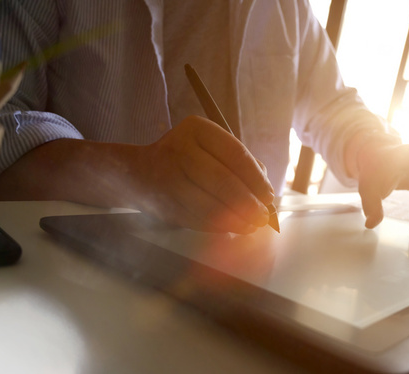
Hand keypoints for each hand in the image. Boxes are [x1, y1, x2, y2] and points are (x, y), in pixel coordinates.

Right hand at [133, 115, 274, 233]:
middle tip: (263, 216)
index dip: (257, 179)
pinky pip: (200, 221)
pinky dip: (220, 228)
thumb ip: (241, 163)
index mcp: (197, 129)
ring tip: (252, 225)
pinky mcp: (165, 205)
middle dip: (249, 203)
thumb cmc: (187, 158)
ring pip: (211, 206)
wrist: (139, 173)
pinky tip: (234, 228)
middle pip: (224, 182)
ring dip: (237, 220)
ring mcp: (169, 179)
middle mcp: (179, 150)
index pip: (236, 155)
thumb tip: (266, 192)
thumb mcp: (211, 147)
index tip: (269, 195)